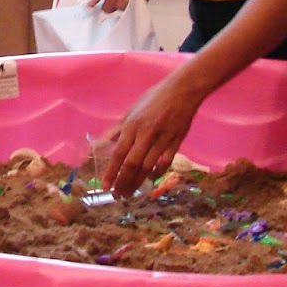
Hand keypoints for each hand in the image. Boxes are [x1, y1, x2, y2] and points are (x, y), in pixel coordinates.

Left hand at [102, 76, 203, 196]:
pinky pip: (166, 162)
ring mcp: (162, 138)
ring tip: (130, 193)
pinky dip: (157, 173)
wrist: (183, 90)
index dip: (111, 171)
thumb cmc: (154, 98)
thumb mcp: (132, 110)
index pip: (119, 153)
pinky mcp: (176, 141)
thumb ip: (118, 128)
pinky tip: (150, 179)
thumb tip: (103, 142)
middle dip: (123, 182)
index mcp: (133, 125)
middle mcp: (146, 134)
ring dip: (138, 182)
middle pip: (132, 164)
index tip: (105, 186)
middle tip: (118, 195)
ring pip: (148, 166)